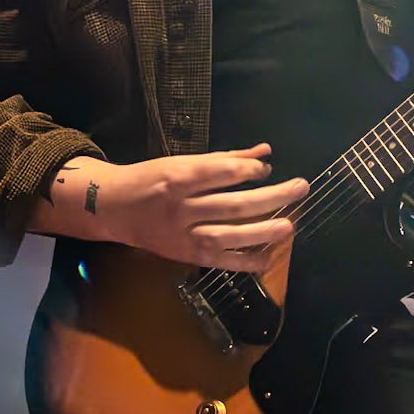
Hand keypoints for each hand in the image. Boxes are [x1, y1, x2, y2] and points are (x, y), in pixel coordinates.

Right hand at [43, 142, 308, 266]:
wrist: (112, 208)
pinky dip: (247, 261)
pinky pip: (221, 261)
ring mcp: (183, 235)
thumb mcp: (182, 162)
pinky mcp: (186, 255)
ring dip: (262, 232)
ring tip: (289, 226)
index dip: (247, 170)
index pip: (219, 173)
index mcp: (177, 178)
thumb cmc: (151, 179)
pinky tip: (270, 257)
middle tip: (300, 187)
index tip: (266, 169)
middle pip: (232, 205)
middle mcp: (180, 208)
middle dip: (270, 197)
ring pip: (228, 235)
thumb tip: (266, 152)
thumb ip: (225, 159)